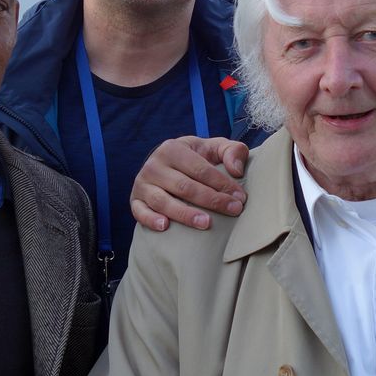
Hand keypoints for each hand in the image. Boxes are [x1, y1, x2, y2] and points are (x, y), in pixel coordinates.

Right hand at [129, 136, 249, 230]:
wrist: (166, 165)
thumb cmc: (196, 158)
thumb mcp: (214, 148)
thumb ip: (232, 151)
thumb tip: (236, 171)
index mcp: (173, 149)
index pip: (200, 169)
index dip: (222, 184)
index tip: (240, 198)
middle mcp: (154, 165)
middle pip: (184, 186)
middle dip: (211, 200)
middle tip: (233, 211)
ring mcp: (142, 183)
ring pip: (163, 201)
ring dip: (184, 214)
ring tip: (206, 223)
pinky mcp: (135, 200)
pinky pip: (140, 212)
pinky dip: (151, 219)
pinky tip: (165, 227)